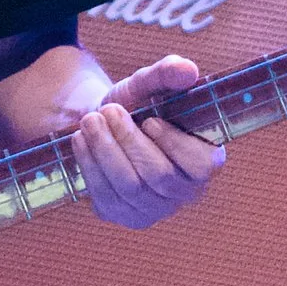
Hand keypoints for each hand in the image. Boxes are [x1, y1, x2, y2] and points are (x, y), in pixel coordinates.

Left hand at [70, 55, 225, 229]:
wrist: (105, 125)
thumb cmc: (138, 105)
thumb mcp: (149, 84)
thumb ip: (167, 74)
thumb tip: (186, 70)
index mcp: (206, 161)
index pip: (201, 165)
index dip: (174, 144)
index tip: (150, 121)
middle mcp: (184, 192)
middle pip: (159, 176)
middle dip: (129, 140)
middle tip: (108, 110)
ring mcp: (154, 209)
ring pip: (129, 186)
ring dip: (105, 150)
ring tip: (89, 120)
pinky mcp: (123, 215)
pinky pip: (105, 197)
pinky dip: (90, 165)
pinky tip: (80, 140)